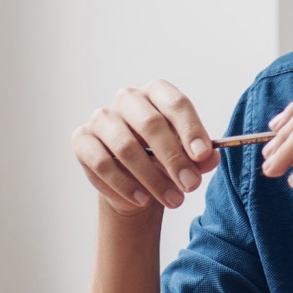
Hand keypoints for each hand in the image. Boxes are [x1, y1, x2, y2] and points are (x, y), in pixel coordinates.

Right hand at [73, 80, 220, 214]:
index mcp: (157, 93)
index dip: (191, 129)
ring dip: (152, 178)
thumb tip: (210, 158)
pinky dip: (124, 185)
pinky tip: (143, 199)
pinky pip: (102, 163)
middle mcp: (128, 99)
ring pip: (126, 147)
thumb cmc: (164, 160)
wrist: (135, 183)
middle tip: (191, 185)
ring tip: (173, 200)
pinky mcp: (82, 140)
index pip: (175, 103)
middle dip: (173, 158)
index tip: (203, 155)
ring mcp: (102, 118)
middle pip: (150, 124)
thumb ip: (200, 157)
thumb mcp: (187, 159)